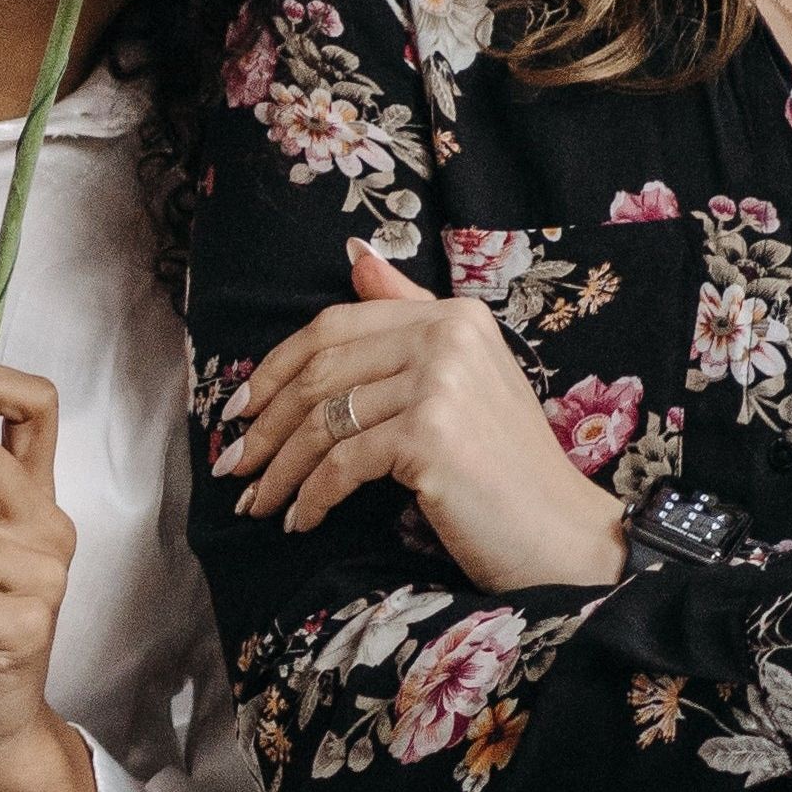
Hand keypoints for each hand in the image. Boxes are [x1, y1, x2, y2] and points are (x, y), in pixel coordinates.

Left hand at [213, 248, 629, 592]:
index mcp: (452, 314)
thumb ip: (408, 315)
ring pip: (323, 422)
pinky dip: (311, 497)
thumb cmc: (502, 469)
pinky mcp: (430, 434)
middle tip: (232, 466)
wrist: (559, 534)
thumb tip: (354, 256)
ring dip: (279, 469)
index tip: (240, 410)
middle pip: (320, 372)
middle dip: (265, 425)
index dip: (274, 367)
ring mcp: (441, 381)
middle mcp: (447, 335)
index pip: (334, 325)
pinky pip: (342, 463)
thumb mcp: (460, 380)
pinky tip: (300, 521)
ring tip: (255, 503)